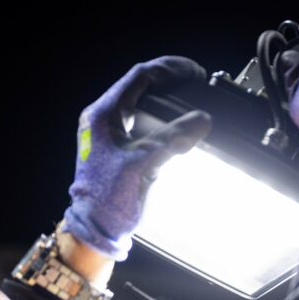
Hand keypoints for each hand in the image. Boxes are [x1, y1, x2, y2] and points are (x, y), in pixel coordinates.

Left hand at [63, 56, 211, 259]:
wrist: (96, 230)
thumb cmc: (109, 199)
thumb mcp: (144, 163)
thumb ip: (174, 137)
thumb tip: (202, 119)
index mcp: (103, 115)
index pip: (138, 77)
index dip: (169, 69)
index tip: (194, 72)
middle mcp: (104, 120)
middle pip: (141, 89)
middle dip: (171, 83)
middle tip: (197, 84)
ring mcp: (111, 135)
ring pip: (144, 108)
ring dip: (169, 104)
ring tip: (194, 103)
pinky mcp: (120, 150)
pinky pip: (146, 128)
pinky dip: (166, 124)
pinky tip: (182, 131)